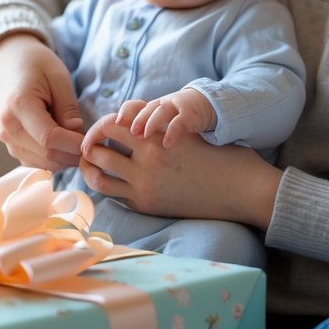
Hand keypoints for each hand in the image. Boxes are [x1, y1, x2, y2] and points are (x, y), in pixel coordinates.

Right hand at [0, 32, 84, 170]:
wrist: (6, 64)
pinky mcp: (11, 146)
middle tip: (90, 141)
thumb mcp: (58, 77)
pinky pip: (36, 162)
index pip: (50, 139)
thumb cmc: (35, 65)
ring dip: (65, 158)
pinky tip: (64, 143)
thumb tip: (78, 134)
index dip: (75, 144)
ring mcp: (7, 140)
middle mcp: (8, 128)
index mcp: (19, 106)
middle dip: (73, 153)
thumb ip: (68, 107)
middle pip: (47, 155)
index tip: (93, 139)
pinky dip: (54, 158)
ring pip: (43, 163)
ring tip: (77, 138)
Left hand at [77, 117, 280, 228]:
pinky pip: (114, 194)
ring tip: (90, 163)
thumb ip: (158, 127)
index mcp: (157, 136)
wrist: (243, 190)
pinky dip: (106, 185)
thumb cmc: (220, 156)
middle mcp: (147, 161)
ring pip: (98, 176)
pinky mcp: (148, 206)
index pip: (110, 124)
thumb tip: (129, 123)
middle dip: (88, 146)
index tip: (99, 129)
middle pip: (98, 150)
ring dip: (90, 167)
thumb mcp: (186, 132)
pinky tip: (109, 180)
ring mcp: (145, 187)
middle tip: (86, 147)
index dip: (99, 126)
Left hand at [114, 89, 215, 148]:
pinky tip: (167, 144)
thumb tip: (121, 145)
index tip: (114, 126)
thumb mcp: (159, 122)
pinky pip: (180, 122)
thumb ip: (141, 131)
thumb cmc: (177, 120)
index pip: (133, 106)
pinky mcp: (190, 115)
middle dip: (135, 119)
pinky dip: (172, 131)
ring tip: (144, 136)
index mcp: (150, 108)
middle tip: (128, 134)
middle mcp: (160, 106)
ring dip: (151, 122)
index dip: (123, 114)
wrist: (206, 108)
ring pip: (161, 110)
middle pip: (145, 109)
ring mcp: (175, 108)